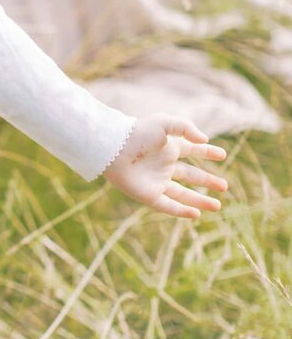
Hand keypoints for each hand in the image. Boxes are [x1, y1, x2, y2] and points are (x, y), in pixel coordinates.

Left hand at [103, 115, 226, 219]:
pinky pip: (168, 206)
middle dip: (208, 181)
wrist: (113, 148)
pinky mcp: (149, 195)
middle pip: (191, 176)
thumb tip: (204, 140)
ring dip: (200, 201)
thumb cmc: (137, 133)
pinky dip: (182, 211)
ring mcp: (157, 182)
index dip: (207, 153)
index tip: (222, 156)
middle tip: (225, 187)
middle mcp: (164, 165)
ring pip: (183, 194)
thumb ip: (186, 128)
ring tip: (218, 206)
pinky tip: (196, 215)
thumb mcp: (165, 123)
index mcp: (168, 148)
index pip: (193, 151)